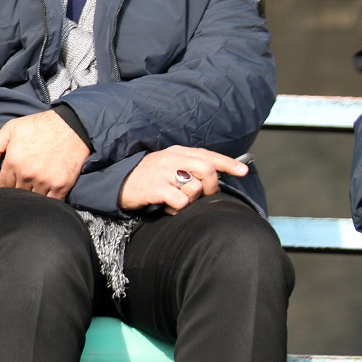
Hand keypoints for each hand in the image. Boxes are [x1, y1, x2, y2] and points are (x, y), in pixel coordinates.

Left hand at [0, 111, 90, 199]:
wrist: (70, 126)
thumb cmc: (39, 126)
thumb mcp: (11, 129)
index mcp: (13, 161)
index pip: (3, 186)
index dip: (7, 185)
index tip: (13, 182)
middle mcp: (27, 173)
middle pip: (17, 194)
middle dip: (19, 190)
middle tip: (26, 184)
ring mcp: (44, 181)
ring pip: (32, 200)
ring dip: (33, 197)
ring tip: (36, 188)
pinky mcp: (61, 186)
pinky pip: (51, 203)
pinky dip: (49, 203)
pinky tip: (48, 195)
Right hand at [118, 146, 248, 214]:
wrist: (117, 183)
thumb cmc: (146, 177)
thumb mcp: (167, 165)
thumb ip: (188, 167)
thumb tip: (213, 178)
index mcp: (177, 152)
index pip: (208, 155)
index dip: (228, 163)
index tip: (244, 171)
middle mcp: (172, 159)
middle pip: (207, 169)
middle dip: (211, 186)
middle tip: (204, 196)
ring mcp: (164, 173)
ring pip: (195, 188)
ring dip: (191, 200)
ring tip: (178, 201)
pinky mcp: (156, 188)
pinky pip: (181, 201)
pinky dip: (179, 208)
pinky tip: (169, 207)